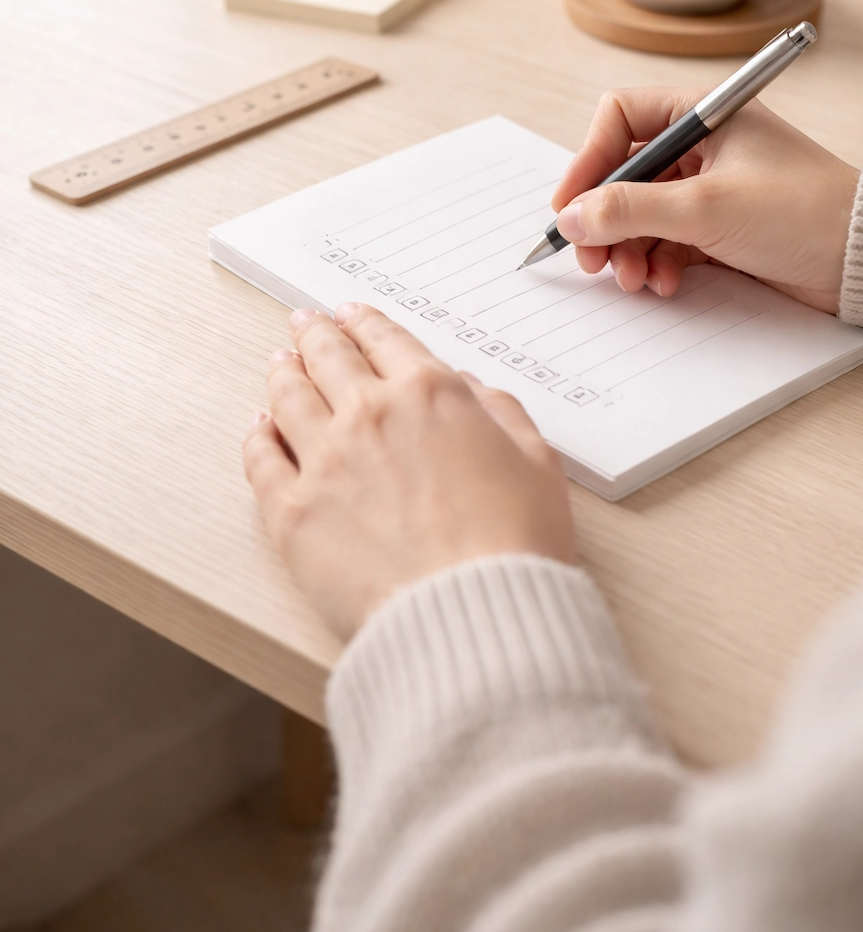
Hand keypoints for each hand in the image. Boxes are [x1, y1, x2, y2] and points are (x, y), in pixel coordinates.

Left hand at [243, 305, 573, 640]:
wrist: (472, 616)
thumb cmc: (515, 546)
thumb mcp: (536, 463)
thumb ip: (501, 413)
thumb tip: (472, 391)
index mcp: (429, 393)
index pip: (385, 340)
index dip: (364, 322)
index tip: (351, 315)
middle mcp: (368, 414)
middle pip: (328, 357)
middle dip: (315, 334)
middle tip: (306, 324)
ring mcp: (323, 461)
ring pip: (287, 397)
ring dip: (282, 372)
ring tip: (279, 363)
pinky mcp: (292, 513)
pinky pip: (261, 460)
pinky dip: (257, 436)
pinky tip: (258, 428)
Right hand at [551, 89, 858, 314]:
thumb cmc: (803, 212)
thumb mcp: (706, 208)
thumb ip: (631, 210)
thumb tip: (571, 218)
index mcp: (704, 115)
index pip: (620, 120)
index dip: (588, 161)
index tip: (569, 207)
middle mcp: (704, 146)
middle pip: (625, 174)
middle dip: (605, 220)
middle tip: (592, 260)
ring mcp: (712, 188)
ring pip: (642, 214)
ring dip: (629, 250)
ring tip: (634, 280)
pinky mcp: (721, 228)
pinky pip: (667, 242)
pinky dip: (658, 264)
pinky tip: (665, 285)